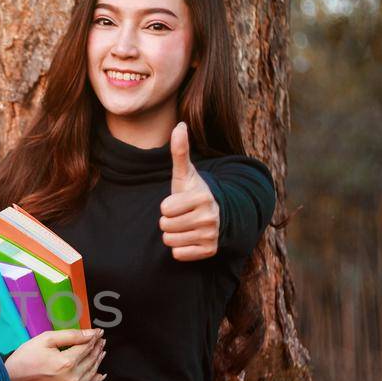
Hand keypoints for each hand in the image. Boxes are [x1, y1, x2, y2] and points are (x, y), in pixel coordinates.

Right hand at [4, 327, 105, 380]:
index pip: (86, 348)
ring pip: (90, 375)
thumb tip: (90, 334)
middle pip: (90, 361)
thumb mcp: (45, 339)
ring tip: (101, 353)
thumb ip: (70, 335)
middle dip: (97, 349)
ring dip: (97, 363)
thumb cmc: (24, 359)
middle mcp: (70, 379)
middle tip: (101, 341)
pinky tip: (99, 375)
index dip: (94, 339)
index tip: (99, 333)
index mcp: (66, 362)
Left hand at [159, 121, 219, 260]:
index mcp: (203, 197)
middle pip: (165, 226)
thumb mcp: (186, 174)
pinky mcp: (210, 251)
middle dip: (168, 221)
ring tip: (185, 226)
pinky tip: (190, 238)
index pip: (165, 209)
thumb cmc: (193, 193)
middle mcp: (210, 217)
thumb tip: (179, 125)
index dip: (167, 206)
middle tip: (181, 216)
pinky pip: (178, 255)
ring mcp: (211, 236)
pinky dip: (180, 249)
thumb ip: (180, 151)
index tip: (178, 203)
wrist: (216, 215)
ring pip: (170, 241)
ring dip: (173, 235)